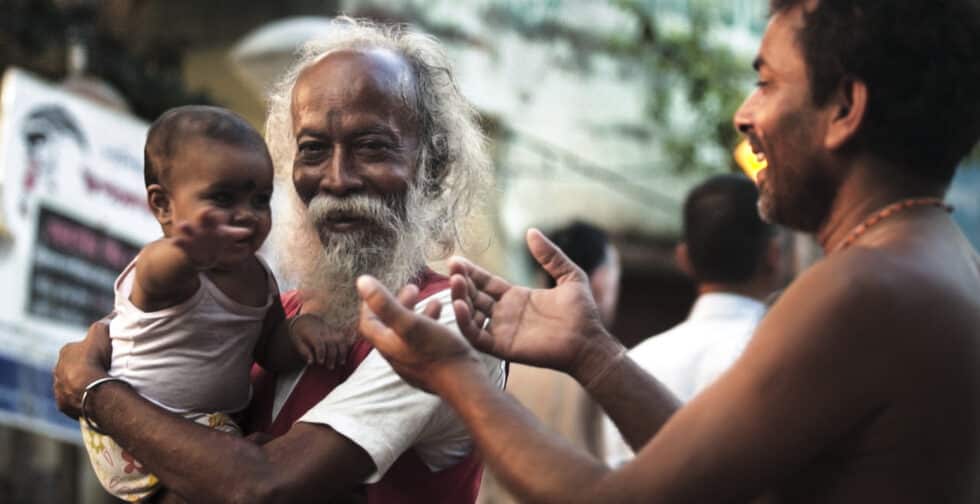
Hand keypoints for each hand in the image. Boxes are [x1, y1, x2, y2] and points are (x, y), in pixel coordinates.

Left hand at [53, 318, 113, 417]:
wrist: (92, 388)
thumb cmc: (96, 359)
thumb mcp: (101, 333)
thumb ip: (105, 322)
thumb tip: (114, 313)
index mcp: (65, 352)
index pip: (77, 349)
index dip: (91, 352)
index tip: (104, 356)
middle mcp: (57, 370)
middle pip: (72, 368)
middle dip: (84, 370)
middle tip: (103, 372)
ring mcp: (59, 388)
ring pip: (71, 385)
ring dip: (82, 386)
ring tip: (99, 388)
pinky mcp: (62, 405)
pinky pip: (72, 401)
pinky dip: (81, 400)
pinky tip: (94, 400)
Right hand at [172, 208, 250, 269]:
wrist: (201, 253)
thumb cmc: (217, 241)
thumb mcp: (225, 237)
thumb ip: (235, 234)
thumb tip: (248, 231)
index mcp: (213, 224)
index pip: (216, 217)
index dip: (218, 215)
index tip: (219, 210)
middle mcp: (202, 227)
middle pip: (202, 219)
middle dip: (204, 216)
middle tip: (206, 210)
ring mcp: (193, 235)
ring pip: (188, 229)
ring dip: (186, 227)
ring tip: (182, 225)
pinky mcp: (186, 245)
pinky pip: (181, 243)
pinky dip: (178, 242)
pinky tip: (174, 241)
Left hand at [289, 314, 348, 369]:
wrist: (305, 320)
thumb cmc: (300, 335)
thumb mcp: (297, 343)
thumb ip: (304, 352)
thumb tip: (311, 363)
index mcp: (312, 333)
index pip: (319, 343)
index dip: (320, 354)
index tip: (320, 363)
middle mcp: (323, 331)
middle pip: (331, 343)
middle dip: (332, 356)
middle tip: (330, 367)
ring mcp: (331, 330)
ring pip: (340, 340)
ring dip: (342, 352)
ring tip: (341, 363)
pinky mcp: (335, 330)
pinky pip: (343, 338)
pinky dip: (346, 346)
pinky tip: (345, 356)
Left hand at [356, 276, 484, 392]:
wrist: (464, 383)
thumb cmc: (438, 351)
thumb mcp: (410, 322)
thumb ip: (385, 303)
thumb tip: (362, 281)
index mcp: (388, 345)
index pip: (368, 324)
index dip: (370, 304)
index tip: (381, 289)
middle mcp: (397, 357)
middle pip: (390, 327)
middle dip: (399, 305)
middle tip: (414, 288)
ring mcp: (414, 365)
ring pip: (410, 334)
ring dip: (418, 314)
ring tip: (435, 301)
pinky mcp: (431, 368)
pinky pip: (425, 343)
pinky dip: (431, 326)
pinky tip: (446, 321)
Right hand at [449, 228, 614, 377]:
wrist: (589, 341)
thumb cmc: (582, 312)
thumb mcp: (569, 275)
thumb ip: (550, 255)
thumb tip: (532, 231)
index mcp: (516, 297)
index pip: (486, 282)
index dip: (471, 271)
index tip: (457, 260)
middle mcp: (505, 314)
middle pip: (475, 296)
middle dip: (462, 282)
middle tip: (452, 267)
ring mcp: (502, 331)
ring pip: (471, 315)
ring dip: (460, 299)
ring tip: (456, 283)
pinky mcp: (503, 348)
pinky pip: (477, 336)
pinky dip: (465, 322)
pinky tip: (461, 306)